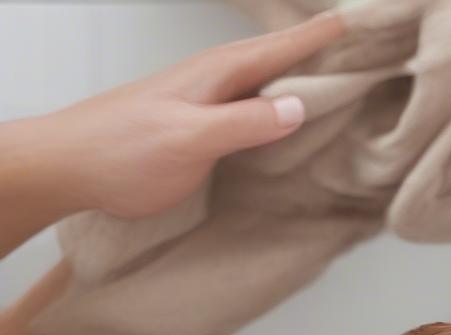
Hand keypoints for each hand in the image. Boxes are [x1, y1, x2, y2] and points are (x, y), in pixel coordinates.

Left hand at [34, 13, 344, 219]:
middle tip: (346, 40)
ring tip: (325, 71)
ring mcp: (203, 102)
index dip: (313, 39)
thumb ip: (243, 122)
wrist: (73, 166)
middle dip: (310, 48)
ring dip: (293, 73)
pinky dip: (272, 102)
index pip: (276, 50)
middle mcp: (212, 82)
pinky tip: (280, 114)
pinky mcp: (197, 125)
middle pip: (272, 57)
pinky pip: (248, 105)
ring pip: (261, 79)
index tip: (349, 23)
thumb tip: (298, 106)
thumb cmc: (124, 151)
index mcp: (215, 76)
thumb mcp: (190, 138)